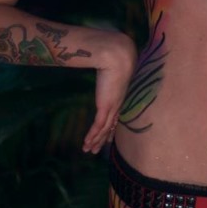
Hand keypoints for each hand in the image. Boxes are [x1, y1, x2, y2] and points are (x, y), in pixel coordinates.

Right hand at [82, 34, 136, 153]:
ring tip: (89, 151)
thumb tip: (104, 64)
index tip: (107, 137)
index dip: (110, 128)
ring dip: (95, 141)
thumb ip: (108, 68)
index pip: (115, 116)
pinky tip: (86, 143)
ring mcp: (112, 106)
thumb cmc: (116, 56)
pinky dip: (92, 136)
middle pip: (110, 126)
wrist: (119, 56)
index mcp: (120, 95)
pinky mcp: (106, 106)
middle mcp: (118, 104)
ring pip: (103, 129)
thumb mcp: (113, 65)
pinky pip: (98, 126)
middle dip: (102, 139)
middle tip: (97, 150)